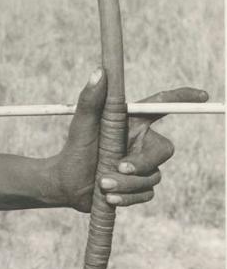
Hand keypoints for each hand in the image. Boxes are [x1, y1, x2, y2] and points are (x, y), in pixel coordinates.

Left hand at [48, 68, 207, 212]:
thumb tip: (99, 71)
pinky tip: (109, 197)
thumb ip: (90, 100)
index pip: (161, 106)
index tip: (201, 96)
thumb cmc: (74, 149)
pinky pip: (146, 193)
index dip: (182, 98)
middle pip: (163, 150)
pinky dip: (128, 197)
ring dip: (127, 183)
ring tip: (103, 184)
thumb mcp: (81, 124)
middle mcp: (140, 142)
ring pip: (153, 176)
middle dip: (142, 161)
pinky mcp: (138, 186)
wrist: (66, 183)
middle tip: (119, 167)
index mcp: (131, 122)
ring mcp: (141, 165)